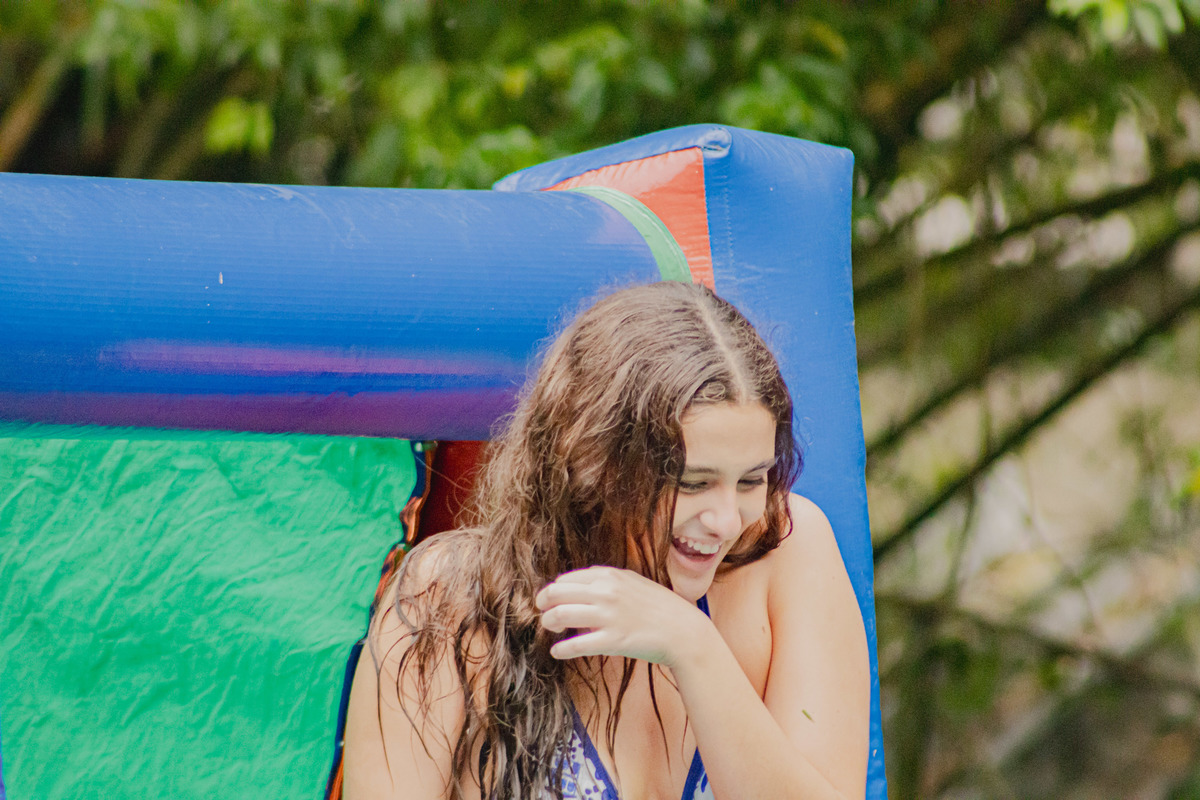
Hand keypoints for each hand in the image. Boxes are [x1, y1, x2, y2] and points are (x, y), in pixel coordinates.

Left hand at [535, 566, 711, 667]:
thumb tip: (581, 581)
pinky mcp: (613, 641)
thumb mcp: (634, 582)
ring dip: (548, 623)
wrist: (683, 631)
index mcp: (610, 576)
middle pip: (557, 593)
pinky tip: (556, 652)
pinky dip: (561, 649)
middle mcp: (606, 592)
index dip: (552, 590)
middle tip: (543, 613)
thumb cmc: (660, 607)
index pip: (566, 579)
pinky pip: (576, 645)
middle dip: (544, 604)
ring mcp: (609, 616)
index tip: (548, 599)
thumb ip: (608, 579)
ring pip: (561, 615)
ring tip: (549, 629)